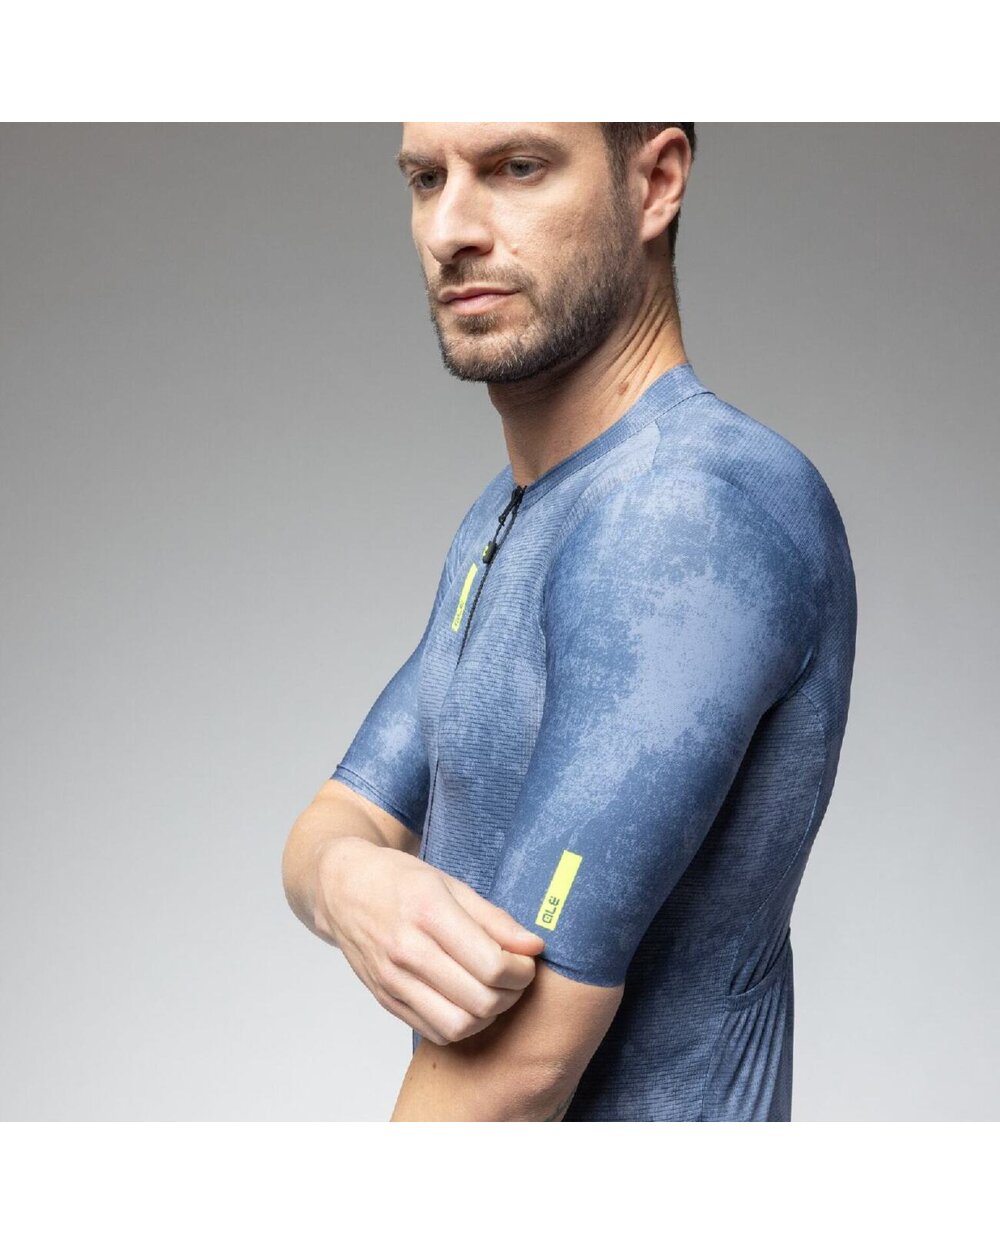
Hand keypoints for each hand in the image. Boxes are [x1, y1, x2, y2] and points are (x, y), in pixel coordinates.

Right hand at [314, 837, 545, 1044]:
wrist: (343, 889)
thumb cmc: (399, 880)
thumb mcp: (450, 884)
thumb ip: (494, 918)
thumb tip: (533, 947)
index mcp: (428, 911)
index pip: (491, 964)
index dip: (522, 970)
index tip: (527, 961)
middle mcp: (407, 950)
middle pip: (480, 1000)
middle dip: (511, 994)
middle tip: (516, 978)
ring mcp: (392, 979)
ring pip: (458, 1025)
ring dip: (488, 1016)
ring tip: (493, 992)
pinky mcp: (385, 999)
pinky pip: (434, 1031)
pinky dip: (461, 1025)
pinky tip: (467, 1001)